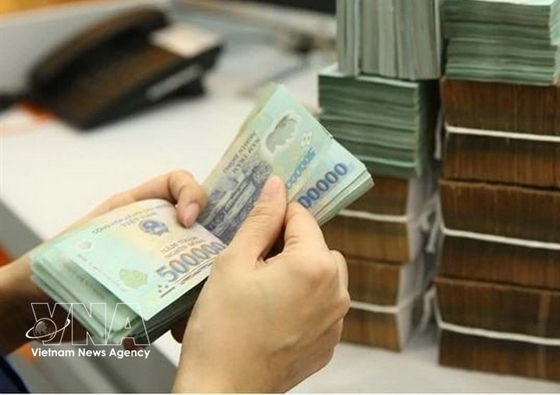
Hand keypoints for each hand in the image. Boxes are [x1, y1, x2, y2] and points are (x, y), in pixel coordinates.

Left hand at [0, 170, 206, 354]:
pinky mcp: (153, 295)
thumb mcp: (81, 240)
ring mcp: (157, 264)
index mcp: (136, 208)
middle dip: (210, 245)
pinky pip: (179, 302)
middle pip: (198, 226)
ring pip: (195, 267)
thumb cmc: (50, 265)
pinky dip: (179, 316)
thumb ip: (112, 238)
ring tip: (190, 309)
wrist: (31, 307)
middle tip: (208, 270)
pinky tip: (166, 330)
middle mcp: (153, 233)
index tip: (188, 221)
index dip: (192, 194)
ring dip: (198, 286)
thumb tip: (151, 249)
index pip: (177, 184)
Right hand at [173, 177, 349, 392]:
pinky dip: (302, 301)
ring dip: (298, 272)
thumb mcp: (233, 262)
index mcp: (315, 266)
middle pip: (317, 246)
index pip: (302, 217)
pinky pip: (321, 305)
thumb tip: (277, 186)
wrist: (221, 391)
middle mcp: (336, 292)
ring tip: (261, 290)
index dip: (275, 215)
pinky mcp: (328, 343)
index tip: (256, 225)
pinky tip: (271, 314)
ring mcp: (335, 321)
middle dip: (289, 245)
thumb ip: (261, 220)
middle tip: (254, 263)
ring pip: (322, 275)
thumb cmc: (221, 329)